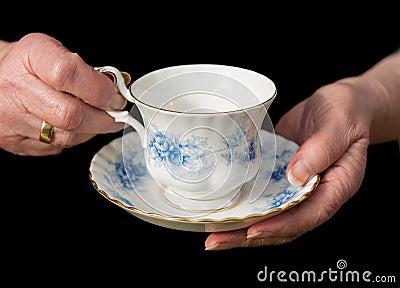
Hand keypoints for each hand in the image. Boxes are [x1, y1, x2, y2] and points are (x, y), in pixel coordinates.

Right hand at [0, 32, 125, 155]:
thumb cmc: (27, 65)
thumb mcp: (54, 52)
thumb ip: (84, 71)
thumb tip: (114, 92)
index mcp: (31, 57)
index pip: (68, 74)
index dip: (99, 90)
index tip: (115, 97)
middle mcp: (16, 89)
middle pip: (71, 115)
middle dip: (103, 118)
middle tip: (116, 114)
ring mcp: (11, 119)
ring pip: (67, 137)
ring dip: (92, 130)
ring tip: (98, 119)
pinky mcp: (14, 142)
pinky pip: (56, 147)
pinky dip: (73, 138)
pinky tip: (73, 127)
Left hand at [205, 80, 370, 249]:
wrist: (338, 102)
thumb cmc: (346, 111)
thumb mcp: (339, 124)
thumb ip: (321, 149)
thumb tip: (296, 176)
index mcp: (336, 186)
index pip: (309, 215)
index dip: (281, 226)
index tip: (254, 230)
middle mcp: (314, 193)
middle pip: (283, 224)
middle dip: (249, 235)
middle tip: (217, 241)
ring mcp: (295, 187)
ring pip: (270, 214)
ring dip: (242, 226)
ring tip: (214, 233)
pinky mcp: (280, 176)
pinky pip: (263, 196)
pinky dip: (244, 205)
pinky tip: (224, 208)